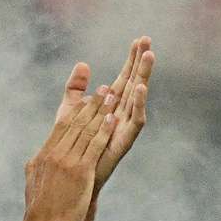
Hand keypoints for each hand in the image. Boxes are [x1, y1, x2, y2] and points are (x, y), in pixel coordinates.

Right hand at [22, 83, 116, 220]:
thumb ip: (36, 169)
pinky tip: (113, 119)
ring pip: (85, 131)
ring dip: (100, 111)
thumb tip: (34, 161)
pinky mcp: (80, 173)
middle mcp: (54, 155)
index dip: (76, 111)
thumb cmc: (40, 213)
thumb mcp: (33, 185)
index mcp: (43, 156)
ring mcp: (67, 163)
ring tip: (112, 97)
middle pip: (75, 124)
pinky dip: (104, 130)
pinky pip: (94, 146)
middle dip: (91, 105)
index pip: (61, 127)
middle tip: (103, 90)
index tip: (86, 99)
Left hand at [51, 37, 153, 198]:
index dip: (131, 59)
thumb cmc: (73, 148)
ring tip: (149, 56)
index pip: (124, 77)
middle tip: (147, 40)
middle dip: (141, 62)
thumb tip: (83, 64)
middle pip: (135, 82)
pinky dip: (139, 104)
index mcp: (111, 106)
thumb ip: (75, 90)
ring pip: (139, 97)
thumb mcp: (71, 112)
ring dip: (144, 76)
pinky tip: (140, 88)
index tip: (139, 39)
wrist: (73, 181)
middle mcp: (121, 114)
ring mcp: (124, 127)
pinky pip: (136, 120)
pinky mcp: (124, 141)